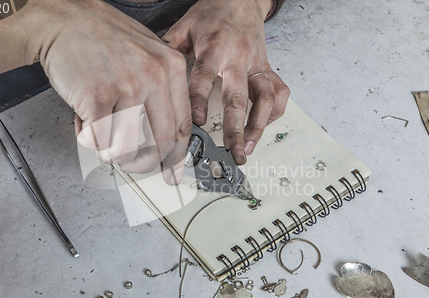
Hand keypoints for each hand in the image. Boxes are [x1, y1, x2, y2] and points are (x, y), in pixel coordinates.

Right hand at [29, 0, 191, 183]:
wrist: (63, 19)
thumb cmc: (102, 37)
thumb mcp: (148, 53)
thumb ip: (162, 90)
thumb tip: (165, 134)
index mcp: (171, 67)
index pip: (183, 126)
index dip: (176, 156)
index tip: (171, 170)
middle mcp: (153, 77)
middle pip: (161, 145)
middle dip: (144, 164)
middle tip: (133, 164)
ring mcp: (126, 88)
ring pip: (128, 149)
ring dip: (112, 152)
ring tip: (101, 134)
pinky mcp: (96, 98)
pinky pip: (98, 141)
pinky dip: (88, 139)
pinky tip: (84, 121)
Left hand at [163, 0, 289, 164]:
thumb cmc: (212, 15)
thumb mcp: (184, 27)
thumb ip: (168, 51)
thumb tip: (148, 75)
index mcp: (214, 46)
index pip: (204, 76)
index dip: (199, 100)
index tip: (197, 122)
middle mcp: (238, 57)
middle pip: (239, 97)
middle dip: (236, 128)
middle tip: (232, 151)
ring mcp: (256, 64)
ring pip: (265, 98)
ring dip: (258, 126)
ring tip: (247, 147)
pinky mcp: (268, 68)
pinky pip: (280, 93)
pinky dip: (273, 113)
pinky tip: (262, 126)